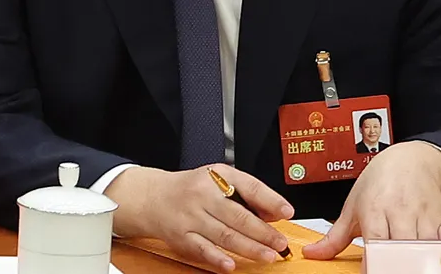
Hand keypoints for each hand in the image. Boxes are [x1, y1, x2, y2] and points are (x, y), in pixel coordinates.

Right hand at [104, 164, 294, 272]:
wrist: (153, 197)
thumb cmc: (190, 189)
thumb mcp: (217, 179)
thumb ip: (245, 193)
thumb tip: (274, 213)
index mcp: (217, 175)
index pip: (249, 186)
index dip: (271, 200)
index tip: (287, 212)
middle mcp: (203, 194)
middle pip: (238, 215)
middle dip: (263, 232)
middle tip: (280, 243)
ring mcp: (191, 215)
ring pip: (225, 234)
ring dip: (249, 247)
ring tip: (268, 255)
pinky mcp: (181, 235)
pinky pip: (202, 249)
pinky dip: (217, 258)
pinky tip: (231, 265)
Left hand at [303, 141, 440, 258]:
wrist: (409, 159)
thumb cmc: (378, 183)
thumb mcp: (352, 207)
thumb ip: (334, 236)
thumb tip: (313, 253)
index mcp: (373, 210)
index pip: (374, 243)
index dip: (374, 263)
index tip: (371, 272)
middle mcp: (398, 212)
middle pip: (401, 247)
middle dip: (396, 265)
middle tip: (389, 270)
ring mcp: (422, 215)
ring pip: (424, 246)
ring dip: (419, 261)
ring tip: (410, 267)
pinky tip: (436, 260)